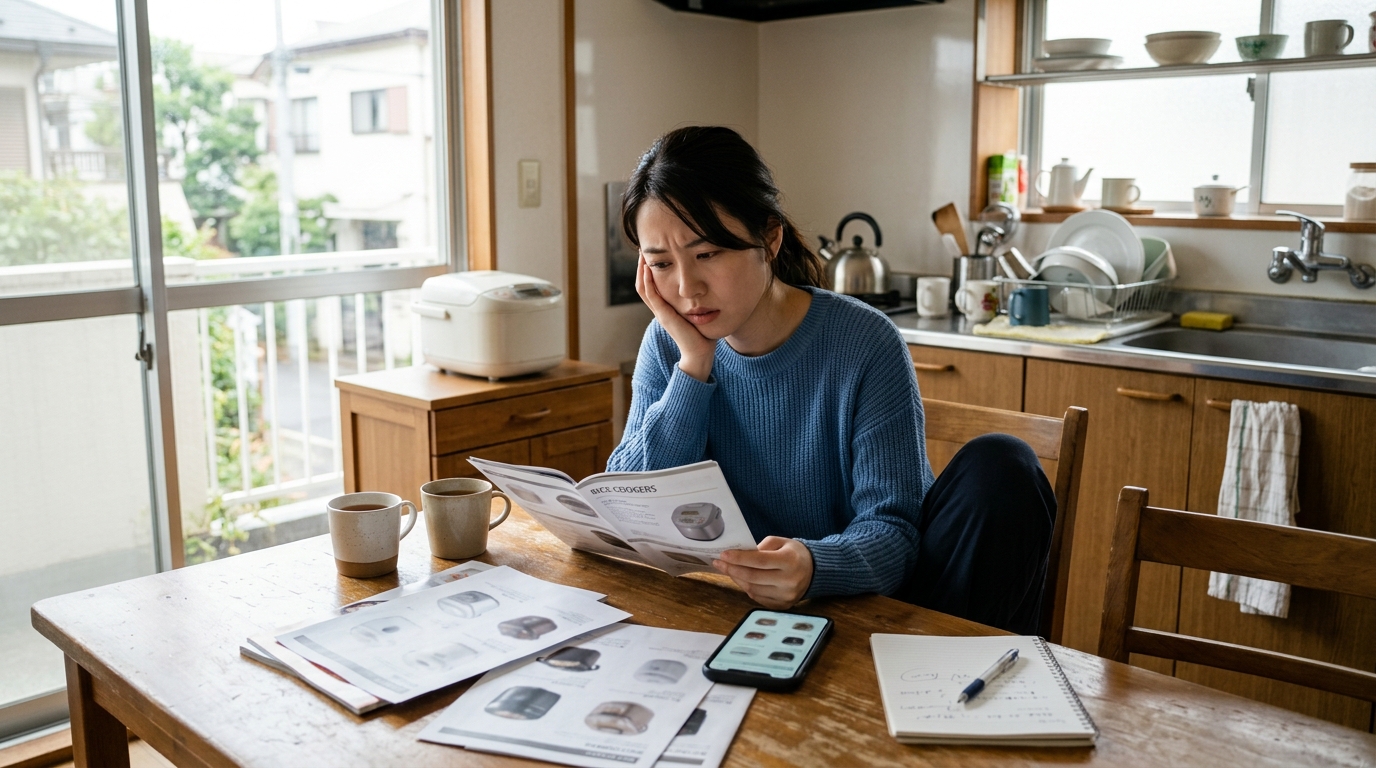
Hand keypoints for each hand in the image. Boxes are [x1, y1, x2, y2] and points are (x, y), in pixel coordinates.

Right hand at [636, 259, 714, 381]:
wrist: (700, 353)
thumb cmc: (702, 334)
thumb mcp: (697, 311)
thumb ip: (698, 300)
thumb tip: (709, 284)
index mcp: (666, 307)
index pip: (651, 284)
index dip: (648, 269)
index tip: (652, 253)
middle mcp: (660, 309)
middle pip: (642, 283)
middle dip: (642, 265)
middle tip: (643, 248)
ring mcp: (660, 312)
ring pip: (643, 288)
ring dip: (641, 270)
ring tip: (642, 254)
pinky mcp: (664, 316)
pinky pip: (651, 295)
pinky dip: (648, 281)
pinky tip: (648, 268)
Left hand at [713, 537, 813, 608]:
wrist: (814, 571)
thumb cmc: (794, 553)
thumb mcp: (781, 542)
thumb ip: (761, 547)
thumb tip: (739, 555)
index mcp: (790, 561)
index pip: (759, 561)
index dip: (739, 558)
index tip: (724, 555)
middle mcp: (789, 581)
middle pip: (753, 577)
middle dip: (733, 569)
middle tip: (720, 562)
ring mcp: (786, 596)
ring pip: (753, 589)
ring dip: (737, 579)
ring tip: (729, 570)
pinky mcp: (783, 605)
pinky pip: (758, 598)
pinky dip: (747, 588)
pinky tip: (742, 579)